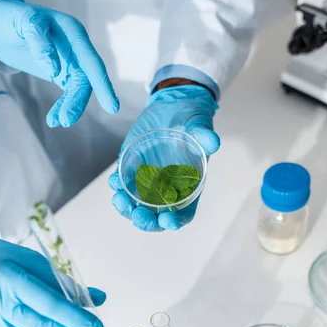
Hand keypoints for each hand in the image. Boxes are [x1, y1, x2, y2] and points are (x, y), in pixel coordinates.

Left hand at [0, 0, 118, 126]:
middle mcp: (77, 49)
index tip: (110, 107)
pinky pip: (67, 95)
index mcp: (73, 32)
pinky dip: (60, 108)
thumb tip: (54, 70)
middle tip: (66, 120)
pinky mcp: (61, 75)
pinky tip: (53, 120)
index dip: (102, 84)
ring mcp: (70, 63)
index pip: (91, 61)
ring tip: (56, 122)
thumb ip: (39, 41)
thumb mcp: (23, 22)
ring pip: (77, 91)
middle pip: (86, 80)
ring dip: (69, 108)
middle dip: (77, 102)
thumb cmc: (11, 16)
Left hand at [109, 85, 218, 231]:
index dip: (176, 221)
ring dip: (127, 208)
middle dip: (147, 221)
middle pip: (156, 217)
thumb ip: (204, 135)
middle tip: (138, 215)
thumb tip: (213, 142)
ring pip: (136, 206)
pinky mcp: (132, 170)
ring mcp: (148, 183)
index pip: (183, 213)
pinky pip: (123, 185)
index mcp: (187, 187)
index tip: (168, 220)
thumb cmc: (191, 120)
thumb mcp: (199, 125)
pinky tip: (114, 181)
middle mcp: (167, 190)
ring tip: (119, 199)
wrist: (172, 105)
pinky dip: (117, 187)